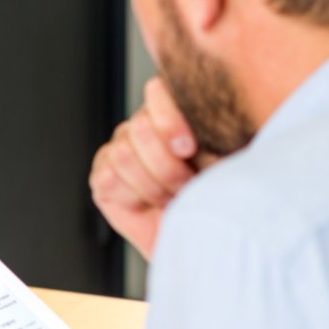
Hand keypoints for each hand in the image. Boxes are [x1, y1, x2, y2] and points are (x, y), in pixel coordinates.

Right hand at [90, 77, 216, 259]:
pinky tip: (147, 204)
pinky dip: (132, 196)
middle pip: (140, 127)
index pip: (158, 92)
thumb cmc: (216, 198)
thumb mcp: (225, 161)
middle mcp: (142, 125)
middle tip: (186, 187)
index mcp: (174, 112)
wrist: (201, 236)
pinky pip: (109, 177)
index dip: (169, 119)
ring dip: (153, 185)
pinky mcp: (102, 176)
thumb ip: (215, 133)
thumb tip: (213, 110)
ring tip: (171, 198)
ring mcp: (119, 148)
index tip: (187, 149)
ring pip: (124, 154)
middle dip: (167, 166)